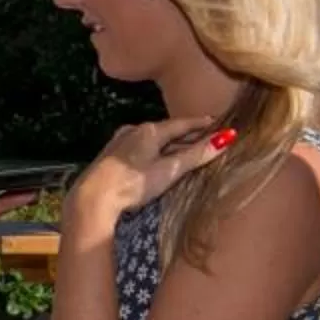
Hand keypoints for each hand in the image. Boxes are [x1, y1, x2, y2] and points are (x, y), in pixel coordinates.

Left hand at [65, 117, 235, 230]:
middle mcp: (133, 131)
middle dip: (187, 134)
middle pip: (167, 131)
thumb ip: (196, 154)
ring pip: (153, 140)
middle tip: (207, 135)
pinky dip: (156, 150)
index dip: (200, 124)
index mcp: (148, 130)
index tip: (217, 121)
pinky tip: (159, 157)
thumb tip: (226, 138)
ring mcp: (119, 142)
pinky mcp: (111, 156)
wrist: (93, 198)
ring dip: (171, 143)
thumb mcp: (170, 169)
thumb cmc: (133, 183)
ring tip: (187, 147)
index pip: (181, 124)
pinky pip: (141, 148)